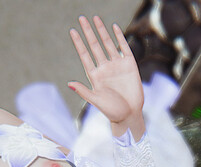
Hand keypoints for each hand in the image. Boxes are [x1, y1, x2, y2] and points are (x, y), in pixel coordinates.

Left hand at [69, 16, 144, 138]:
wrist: (130, 115)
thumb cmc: (112, 111)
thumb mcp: (96, 101)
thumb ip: (84, 91)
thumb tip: (69, 84)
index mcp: (94, 75)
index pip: (84, 55)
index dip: (79, 43)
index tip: (72, 31)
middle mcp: (104, 68)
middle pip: (94, 46)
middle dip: (88, 32)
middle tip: (81, 18)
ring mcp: (117, 65)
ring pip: (107, 44)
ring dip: (101, 31)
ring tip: (95, 18)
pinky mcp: (129, 65)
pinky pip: (124, 48)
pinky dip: (119, 37)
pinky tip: (114, 27)